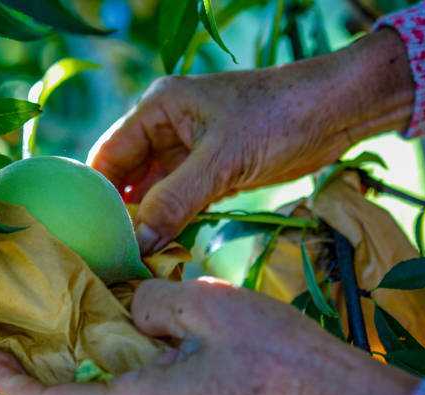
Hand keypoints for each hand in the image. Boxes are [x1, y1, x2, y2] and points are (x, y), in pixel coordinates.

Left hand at [0, 278, 416, 394]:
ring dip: (72, 374)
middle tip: (22, 338)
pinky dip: (108, 370)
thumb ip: (151, 303)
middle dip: (38, 378)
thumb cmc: (272, 356)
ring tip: (62, 331)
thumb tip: (133, 306)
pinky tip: (115, 335)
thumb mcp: (203, 307)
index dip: (11, 383)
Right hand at [88, 29, 412, 253]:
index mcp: (158, 109)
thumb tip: (137, 244)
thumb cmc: (275, 119)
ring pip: (155, 190)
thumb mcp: (221, 161)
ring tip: (135, 256)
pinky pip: (181, 198)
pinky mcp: (212, 170)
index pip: (110, 154)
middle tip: (112, 252)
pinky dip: (173, 220)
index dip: (98, 193)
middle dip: (123, 211)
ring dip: (149, 219)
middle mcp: (166, 127)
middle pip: (129, 175)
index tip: (91, 233)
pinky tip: (164, 246)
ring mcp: (189, 150)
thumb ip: (175, 200)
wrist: (334, 112)